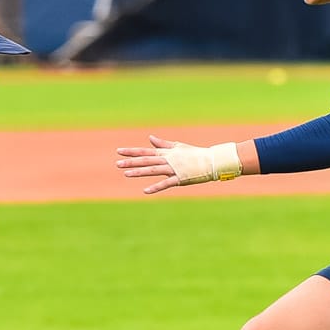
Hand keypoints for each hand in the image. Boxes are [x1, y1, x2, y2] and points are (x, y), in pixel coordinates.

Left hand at [115, 135, 239, 193]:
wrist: (212, 161)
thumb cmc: (195, 154)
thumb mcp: (178, 147)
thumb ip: (162, 144)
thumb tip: (150, 138)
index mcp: (166, 152)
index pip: (145, 151)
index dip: (132, 152)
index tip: (119, 151)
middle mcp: (167, 159)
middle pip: (146, 160)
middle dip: (131, 162)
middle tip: (117, 164)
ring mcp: (173, 169)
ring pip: (153, 170)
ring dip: (139, 172)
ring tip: (126, 174)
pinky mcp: (180, 178)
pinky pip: (166, 183)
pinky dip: (156, 187)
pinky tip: (145, 191)